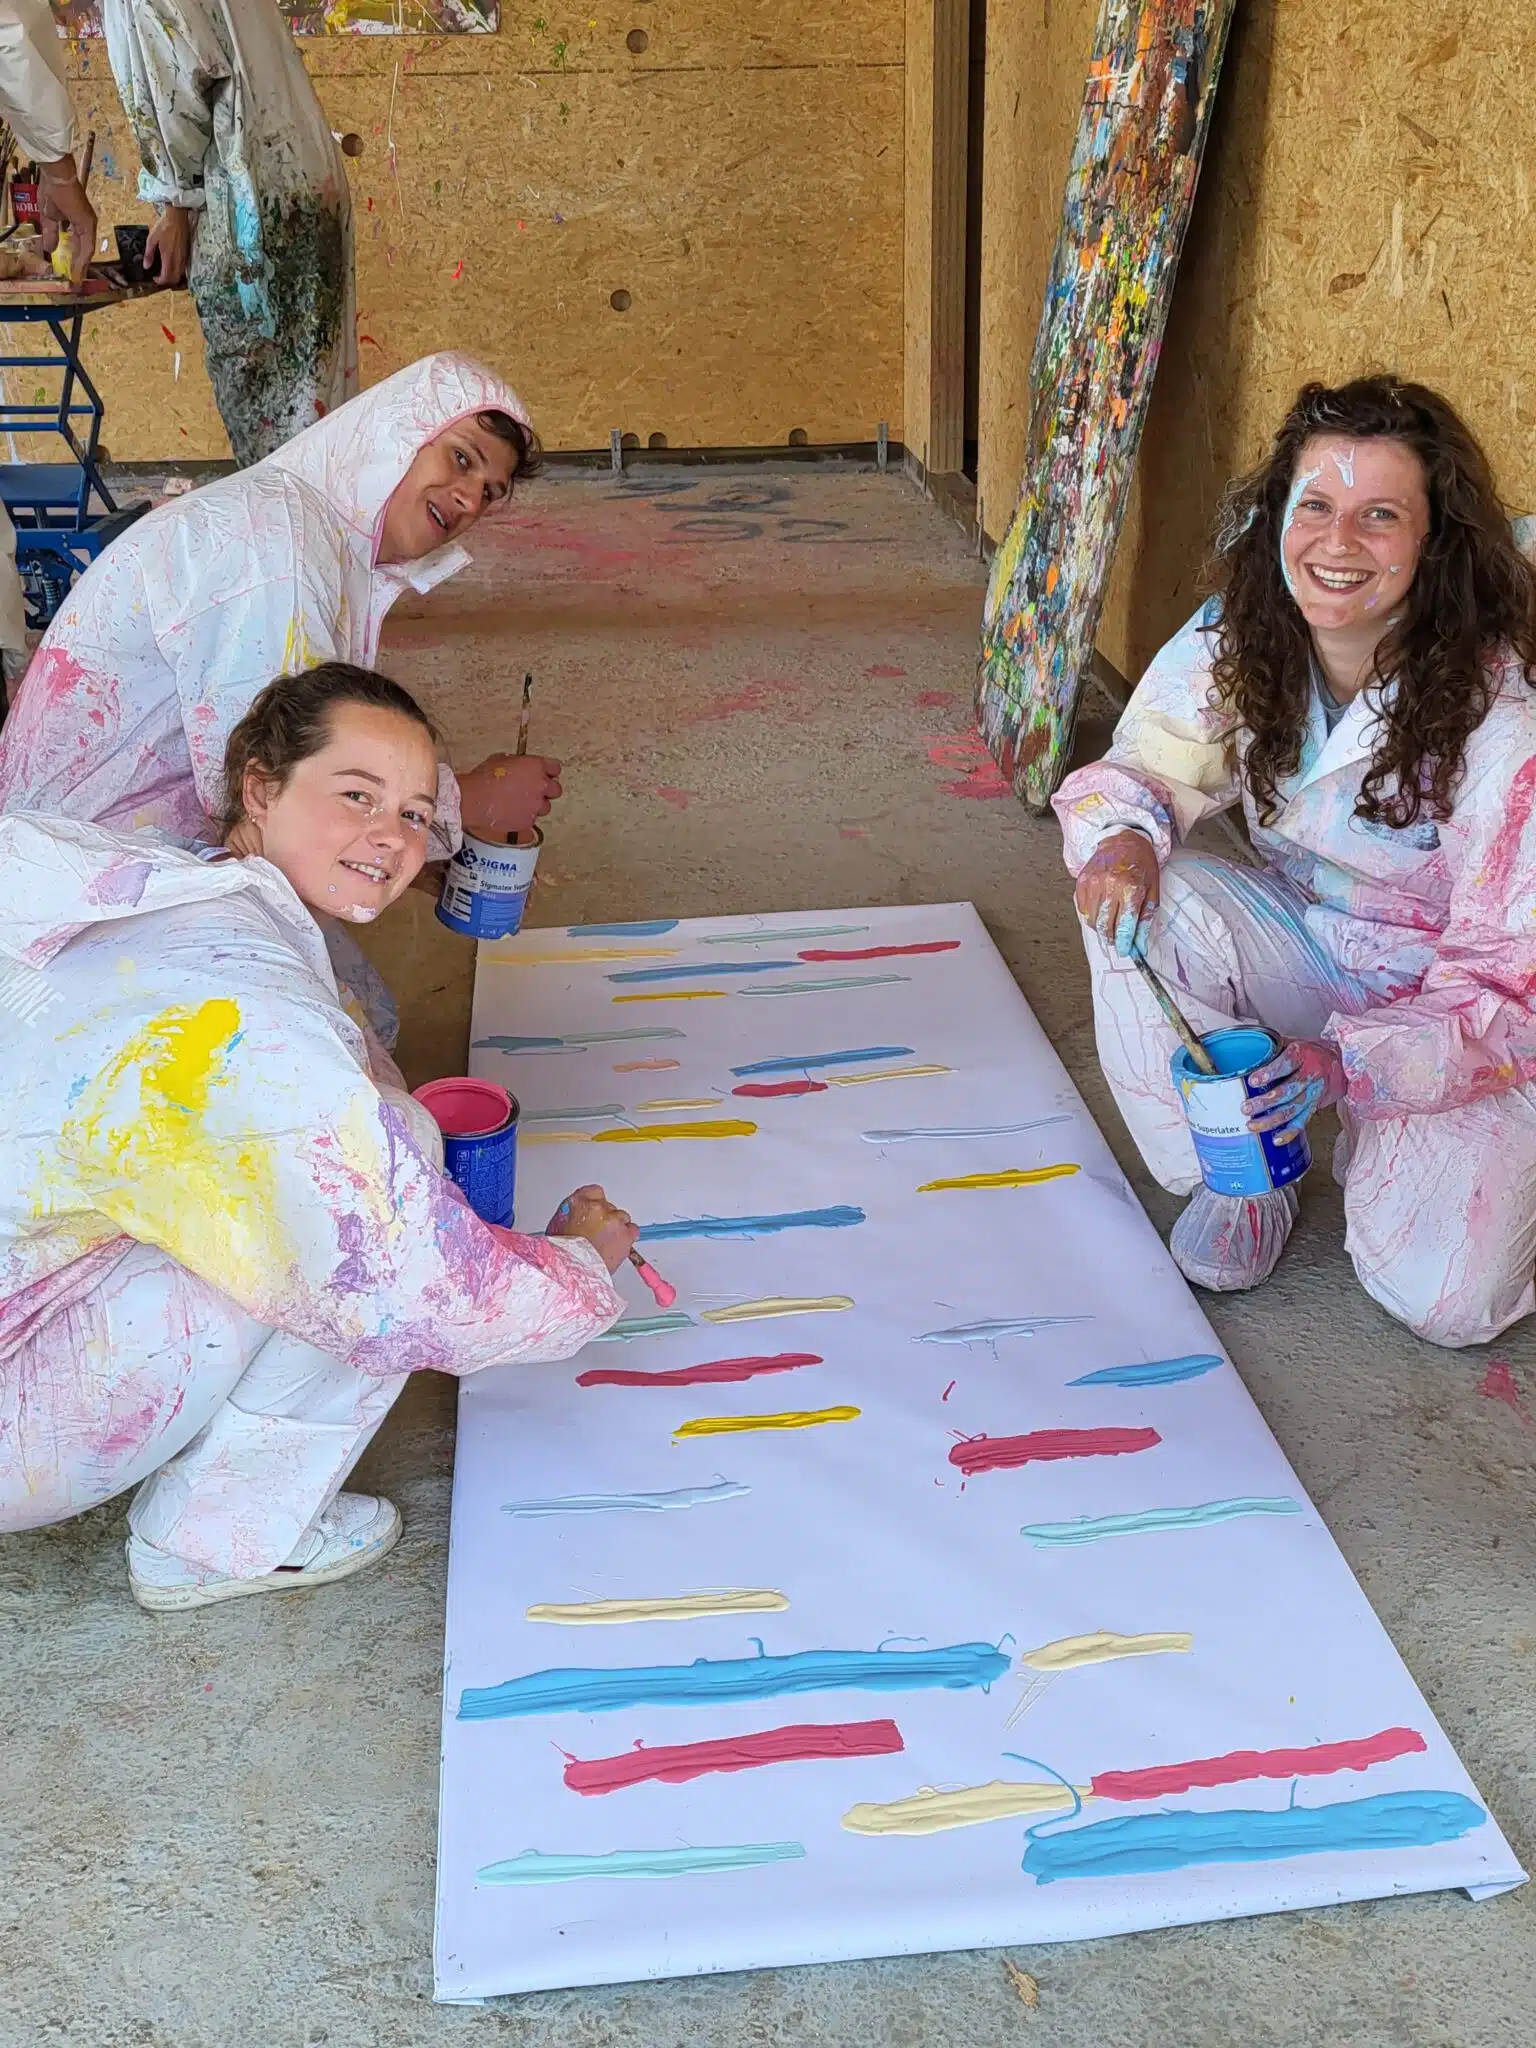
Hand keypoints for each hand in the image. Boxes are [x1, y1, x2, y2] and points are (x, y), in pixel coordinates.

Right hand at [37, 160, 97, 287]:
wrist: (57, 176)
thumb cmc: (52, 191)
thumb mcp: (49, 217)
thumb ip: (52, 234)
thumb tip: (49, 249)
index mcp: (77, 222)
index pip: (77, 245)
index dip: (73, 259)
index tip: (70, 272)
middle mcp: (85, 225)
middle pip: (83, 250)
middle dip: (78, 266)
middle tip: (76, 281)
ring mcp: (88, 224)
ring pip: (86, 250)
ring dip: (81, 266)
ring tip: (77, 279)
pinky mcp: (87, 224)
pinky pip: (87, 245)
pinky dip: (83, 258)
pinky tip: (79, 269)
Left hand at [145, 205, 194, 286]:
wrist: (177, 218)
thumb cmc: (164, 226)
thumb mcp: (152, 239)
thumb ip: (149, 254)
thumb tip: (146, 266)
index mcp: (168, 257)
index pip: (166, 277)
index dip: (160, 281)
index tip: (154, 278)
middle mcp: (178, 260)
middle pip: (174, 279)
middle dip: (167, 281)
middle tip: (159, 276)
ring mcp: (183, 258)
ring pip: (179, 275)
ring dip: (172, 276)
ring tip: (164, 271)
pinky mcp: (186, 254)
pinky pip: (182, 268)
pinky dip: (177, 271)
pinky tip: (171, 264)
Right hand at [457, 753, 562, 842]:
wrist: (475, 800)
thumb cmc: (484, 778)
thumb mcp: (500, 759)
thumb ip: (517, 763)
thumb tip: (518, 766)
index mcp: (536, 767)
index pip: (555, 768)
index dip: (549, 771)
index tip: (544, 773)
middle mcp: (541, 786)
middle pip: (556, 789)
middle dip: (547, 790)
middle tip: (534, 790)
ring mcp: (536, 806)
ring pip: (546, 807)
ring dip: (537, 805)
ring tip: (521, 803)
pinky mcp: (529, 821)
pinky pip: (532, 818)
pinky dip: (525, 816)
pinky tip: (512, 812)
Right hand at [547, 1183, 637, 1273]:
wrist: (571, 1272)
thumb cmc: (561, 1254)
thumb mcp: (558, 1227)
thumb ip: (573, 1216)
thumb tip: (580, 1219)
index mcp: (577, 1202)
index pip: (594, 1192)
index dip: (596, 1204)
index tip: (596, 1212)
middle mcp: (597, 1207)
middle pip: (609, 1207)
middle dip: (605, 1219)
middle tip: (598, 1235)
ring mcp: (613, 1220)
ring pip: (622, 1218)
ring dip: (617, 1229)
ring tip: (606, 1244)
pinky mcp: (626, 1234)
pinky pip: (633, 1230)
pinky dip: (628, 1237)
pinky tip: (618, 1246)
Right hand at [1074, 829, 1160, 955]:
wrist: (1123, 840)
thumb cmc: (1141, 865)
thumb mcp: (1152, 890)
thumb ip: (1145, 919)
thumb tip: (1139, 945)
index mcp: (1131, 889)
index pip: (1124, 927)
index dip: (1123, 944)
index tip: (1124, 951)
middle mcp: (1110, 887)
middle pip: (1105, 927)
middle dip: (1111, 938)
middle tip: (1117, 940)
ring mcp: (1093, 884)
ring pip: (1092, 921)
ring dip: (1101, 928)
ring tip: (1110, 923)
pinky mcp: (1082, 882)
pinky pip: (1083, 910)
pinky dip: (1091, 916)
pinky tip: (1101, 909)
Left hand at [1246, 1038, 1345, 1143]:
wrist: (1339, 1062)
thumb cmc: (1309, 1052)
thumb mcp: (1292, 1043)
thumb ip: (1271, 1049)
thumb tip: (1243, 1055)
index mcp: (1303, 1055)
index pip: (1286, 1064)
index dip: (1270, 1073)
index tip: (1253, 1080)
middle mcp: (1311, 1075)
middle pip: (1288, 1091)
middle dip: (1265, 1102)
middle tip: (1246, 1108)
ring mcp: (1314, 1093)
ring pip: (1293, 1109)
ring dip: (1271, 1120)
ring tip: (1252, 1125)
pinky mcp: (1315, 1106)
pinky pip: (1303, 1121)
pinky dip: (1289, 1132)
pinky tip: (1276, 1139)